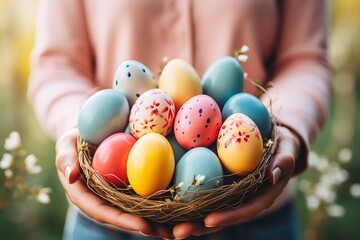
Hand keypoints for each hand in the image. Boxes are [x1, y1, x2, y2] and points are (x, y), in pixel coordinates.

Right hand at [55, 128, 172, 238]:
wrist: (88, 134)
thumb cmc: (74, 140)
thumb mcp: (65, 145)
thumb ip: (65, 159)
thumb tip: (71, 176)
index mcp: (84, 196)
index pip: (103, 212)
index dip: (122, 220)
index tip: (142, 226)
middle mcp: (101, 200)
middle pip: (123, 217)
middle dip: (144, 227)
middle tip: (166, 234)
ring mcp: (115, 195)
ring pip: (135, 211)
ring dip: (155, 221)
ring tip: (176, 229)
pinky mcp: (127, 186)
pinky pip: (142, 195)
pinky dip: (158, 203)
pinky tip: (176, 206)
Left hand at [172, 126, 300, 238]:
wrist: (276, 143)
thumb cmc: (283, 145)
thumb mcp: (287, 149)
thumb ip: (284, 161)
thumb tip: (273, 176)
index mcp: (262, 196)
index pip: (245, 211)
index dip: (228, 217)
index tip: (209, 221)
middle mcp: (244, 200)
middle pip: (221, 217)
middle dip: (199, 226)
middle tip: (176, 232)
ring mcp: (230, 196)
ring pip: (208, 211)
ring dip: (187, 219)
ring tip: (163, 227)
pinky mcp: (219, 187)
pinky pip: (202, 196)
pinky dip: (185, 202)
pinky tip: (165, 204)